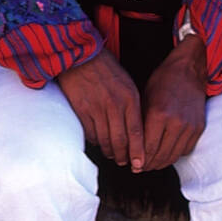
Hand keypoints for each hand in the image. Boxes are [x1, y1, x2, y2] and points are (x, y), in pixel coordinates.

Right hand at [56, 48, 143, 168]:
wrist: (81, 56)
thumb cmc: (106, 69)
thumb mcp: (127, 84)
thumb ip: (132, 106)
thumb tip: (136, 131)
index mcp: (129, 98)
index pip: (137, 132)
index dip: (139, 152)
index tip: (140, 164)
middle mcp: (114, 105)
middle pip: (121, 141)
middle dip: (124, 156)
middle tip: (126, 163)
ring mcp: (97, 108)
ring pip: (105, 140)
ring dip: (110, 152)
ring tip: (113, 155)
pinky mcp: (82, 110)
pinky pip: (91, 134)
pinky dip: (96, 142)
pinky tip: (99, 142)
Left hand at [141, 33, 207, 169]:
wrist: (189, 70)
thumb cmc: (163, 81)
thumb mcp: (144, 98)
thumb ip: (140, 123)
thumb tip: (131, 146)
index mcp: (158, 114)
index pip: (146, 148)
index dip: (138, 160)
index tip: (132, 165)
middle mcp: (176, 123)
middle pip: (160, 156)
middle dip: (148, 165)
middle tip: (140, 168)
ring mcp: (190, 126)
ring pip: (173, 156)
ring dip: (161, 163)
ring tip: (151, 164)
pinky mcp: (199, 128)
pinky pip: (185, 150)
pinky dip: (175, 155)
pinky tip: (166, 154)